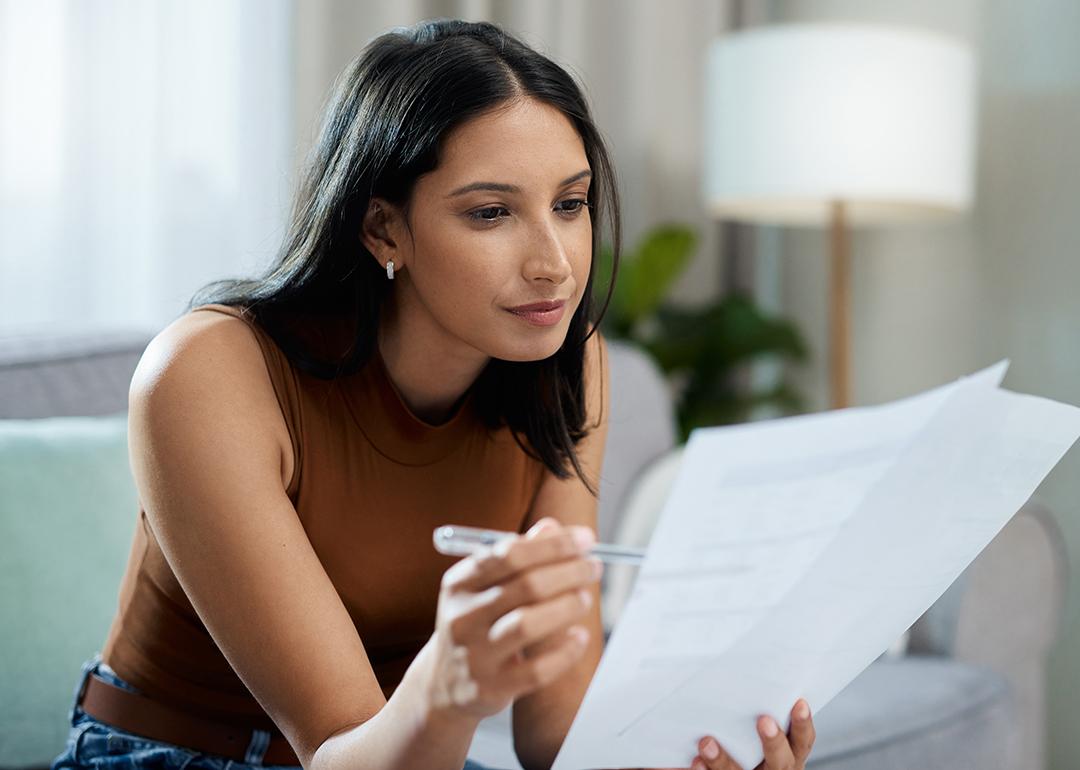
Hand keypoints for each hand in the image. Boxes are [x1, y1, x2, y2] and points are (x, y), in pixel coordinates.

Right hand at [420, 517, 601, 720]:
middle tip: (593, 567)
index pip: (509, 554)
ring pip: (528, 624)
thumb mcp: (486, 586)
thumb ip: (517, 556)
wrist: (444, 683)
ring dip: (567, 606)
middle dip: (569, 571)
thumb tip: (553, 527)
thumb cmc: (477, 622)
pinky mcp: (491, 688)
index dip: (553, 545)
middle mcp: (462, 617)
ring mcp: (475, 655)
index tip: (586, 540)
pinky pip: (537, 670)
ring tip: (585, 598)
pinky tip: (579, 637)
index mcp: (459, 583)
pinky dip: (565, 652)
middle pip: (525, 586)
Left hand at [686, 698, 815, 769]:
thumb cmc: (743, 734)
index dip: (803, 723)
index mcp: (789, 754)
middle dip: (773, 742)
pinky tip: (695, 760)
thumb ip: (759, 708)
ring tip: (707, 742)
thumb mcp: (759, 724)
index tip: (800, 702)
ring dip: (724, 760)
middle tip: (764, 720)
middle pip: (781, 762)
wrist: (732, 758)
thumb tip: (749, 670)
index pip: (802, 741)